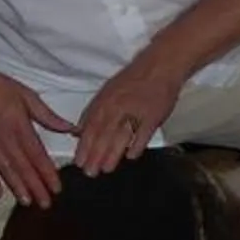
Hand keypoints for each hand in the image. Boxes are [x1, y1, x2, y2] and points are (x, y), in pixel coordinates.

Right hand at [0, 54, 75, 207]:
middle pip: (23, 167)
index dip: (47, 173)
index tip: (57, 187)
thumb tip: (72, 129)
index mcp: (20, 126)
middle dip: (35, 186)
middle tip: (45, 203)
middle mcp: (5, 139)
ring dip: (17, 187)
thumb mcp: (28, 96)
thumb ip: (49, 117)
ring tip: (27, 202)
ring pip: (6, 170)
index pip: (37, 155)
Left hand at [75, 55, 182, 175]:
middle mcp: (117, 107)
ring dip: (112, 154)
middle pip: (103, 135)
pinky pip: (143, 134)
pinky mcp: (153, 116)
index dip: (84, 146)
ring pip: (121, 136)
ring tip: (106, 169)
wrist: (160, 67)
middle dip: (95, 155)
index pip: (91, 127)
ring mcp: (136, 112)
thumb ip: (94, 113)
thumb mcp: (108, 91)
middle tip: (90, 172)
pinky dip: (136, 145)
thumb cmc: (133, 80)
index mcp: (105, 101)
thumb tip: (79, 131)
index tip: (78, 161)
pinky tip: (130, 156)